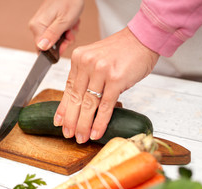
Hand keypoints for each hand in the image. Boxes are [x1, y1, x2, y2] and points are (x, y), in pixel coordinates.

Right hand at [29, 0, 83, 53]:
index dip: (55, 50)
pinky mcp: (47, 21)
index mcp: (37, 26)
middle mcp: (37, 25)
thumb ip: (52, 36)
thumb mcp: (64, 21)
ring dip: (67, 35)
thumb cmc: (69, 1)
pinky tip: (70, 23)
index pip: (42, 49)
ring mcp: (42, 23)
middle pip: (49, 45)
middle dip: (63, 41)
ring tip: (71, 25)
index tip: (65, 43)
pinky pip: (57, 32)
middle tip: (70, 32)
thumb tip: (42, 47)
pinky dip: (66, 29)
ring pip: (55, 39)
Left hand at [54, 27, 159, 143]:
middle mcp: (87, 63)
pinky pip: (105, 106)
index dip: (63, 108)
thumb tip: (80, 104)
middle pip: (76, 98)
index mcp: (79, 59)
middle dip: (71, 120)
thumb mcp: (97, 60)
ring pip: (89, 104)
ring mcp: (101, 71)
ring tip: (81, 137)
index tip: (59, 122)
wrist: (143, 39)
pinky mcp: (116, 79)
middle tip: (69, 134)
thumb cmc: (122, 51)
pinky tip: (96, 132)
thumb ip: (87, 78)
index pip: (68, 89)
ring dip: (84, 124)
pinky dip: (100, 122)